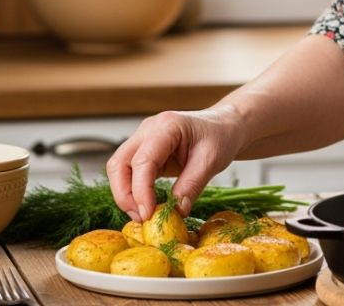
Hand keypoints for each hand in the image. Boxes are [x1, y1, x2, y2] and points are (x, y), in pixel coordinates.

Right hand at [107, 106, 244, 221]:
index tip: (147, 214)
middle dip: (124, 194)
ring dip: (126, 194)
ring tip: (144, 215)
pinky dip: (133, 191)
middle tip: (141, 217)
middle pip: (120, 163)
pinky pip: (130, 173)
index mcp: (167, 126)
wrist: (224, 127)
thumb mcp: (211, 161)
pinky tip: (146, 206)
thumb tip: (176, 212)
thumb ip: (192, 185)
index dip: (140, 189)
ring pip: (119, 169)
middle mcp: (149, 130)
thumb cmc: (220, 136)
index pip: (143, 159)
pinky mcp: (145, 152)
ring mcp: (144, 140)